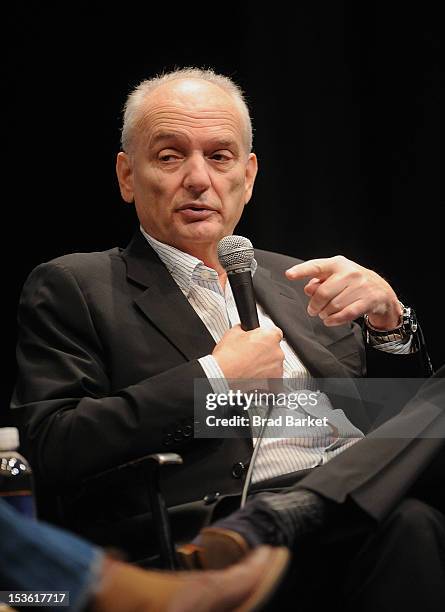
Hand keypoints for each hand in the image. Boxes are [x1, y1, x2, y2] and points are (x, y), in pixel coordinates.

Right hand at [212, 324, 284, 379]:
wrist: (223, 375)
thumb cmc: (228, 356)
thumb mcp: (233, 332)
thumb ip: (244, 329)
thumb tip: (243, 329)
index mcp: (270, 337)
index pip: (275, 333)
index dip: (265, 337)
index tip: (259, 340)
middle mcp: (277, 352)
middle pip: (274, 349)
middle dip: (264, 351)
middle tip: (251, 354)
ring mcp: (277, 368)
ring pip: (274, 364)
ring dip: (265, 364)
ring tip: (250, 366)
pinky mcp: (274, 382)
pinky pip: (273, 378)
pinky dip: (265, 377)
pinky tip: (253, 375)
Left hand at [285, 255, 401, 329]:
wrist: (381, 290)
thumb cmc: (353, 283)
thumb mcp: (335, 277)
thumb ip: (319, 282)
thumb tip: (308, 289)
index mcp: (338, 264)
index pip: (316, 266)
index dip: (301, 271)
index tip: (289, 275)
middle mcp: (350, 272)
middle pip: (323, 293)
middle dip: (314, 305)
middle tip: (312, 310)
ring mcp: (360, 286)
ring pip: (334, 306)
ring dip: (325, 314)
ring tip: (324, 314)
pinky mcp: (368, 300)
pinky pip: (346, 314)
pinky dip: (334, 320)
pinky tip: (329, 320)